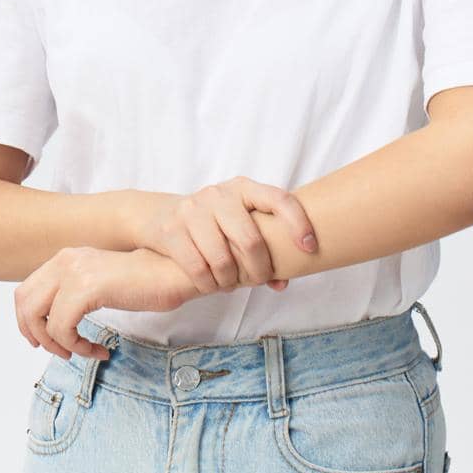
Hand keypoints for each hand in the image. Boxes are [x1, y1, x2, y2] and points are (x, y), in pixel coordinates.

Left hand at [15, 246, 200, 361]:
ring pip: (40, 319)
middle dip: (35, 334)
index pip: (25, 291)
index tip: (45, 341)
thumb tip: (53, 320)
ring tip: (82, 352)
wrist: (174, 273)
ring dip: (58, 344)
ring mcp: (74, 272)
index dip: (27, 321)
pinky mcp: (87, 288)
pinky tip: (100, 350)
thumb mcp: (100, 283)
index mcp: (66, 258)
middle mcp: (65, 260)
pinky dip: (78, 347)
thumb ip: (75, 292)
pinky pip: (63, 328)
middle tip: (59, 351)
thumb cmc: (145, 283)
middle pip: (24, 303)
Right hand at [132, 179, 317, 295]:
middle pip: (251, 239)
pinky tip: (211, 284)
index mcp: (243, 188)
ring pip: (223, 260)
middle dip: (259, 269)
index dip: (298, 223)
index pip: (279, 199)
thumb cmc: (214, 224)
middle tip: (258, 280)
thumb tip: (282, 282)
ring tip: (231, 284)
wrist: (163, 215)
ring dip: (231, 282)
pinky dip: (209, 285)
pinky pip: (198, 269)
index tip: (309, 247)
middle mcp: (218, 194)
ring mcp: (193, 210)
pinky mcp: (172, 229)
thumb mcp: (238, 223)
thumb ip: (263, 247)